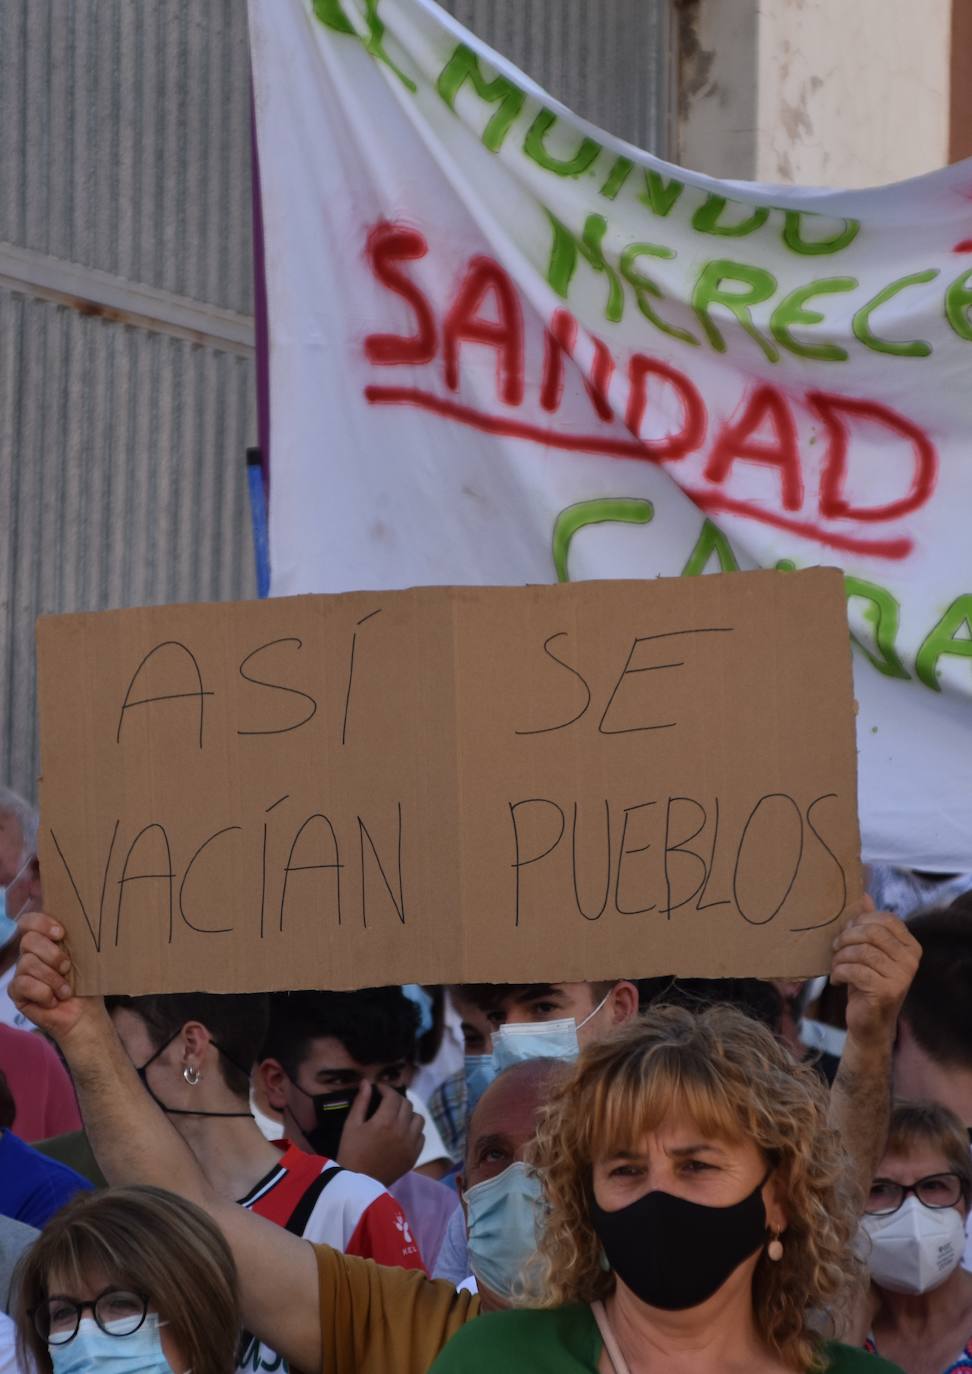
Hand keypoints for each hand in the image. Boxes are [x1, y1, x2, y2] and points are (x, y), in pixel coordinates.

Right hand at [10, 911, 105, 1046]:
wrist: (85, 1014)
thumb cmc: (86, 984)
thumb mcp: (85, 958)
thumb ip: (77, 939)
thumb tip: (85, 919)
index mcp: (45, 941)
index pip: (29, 922)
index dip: (41, 923)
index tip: (61, 933)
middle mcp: (29, 954)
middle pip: (28, 940)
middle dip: (52, 954)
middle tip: (67, 968)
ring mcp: (21, 973)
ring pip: (27, 963)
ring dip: (52, 978)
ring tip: (66, 991)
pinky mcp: (16, 992)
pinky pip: (23, 984)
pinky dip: (43, 993)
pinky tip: (53, 1001)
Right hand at [337, 1081, 423, 1185]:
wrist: (356, 1183)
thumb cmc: (351, 1152)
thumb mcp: (351, 1125)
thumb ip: (361, 1102)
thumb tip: (367, 1083)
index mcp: (385, 1121)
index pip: (393, 1096)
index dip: (386, 1089)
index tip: (379, 1090)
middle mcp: (402, 1130)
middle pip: (407, 1105)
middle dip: (396, 1100)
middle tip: (386, 1103)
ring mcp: (410, 1144)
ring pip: (418, 1119)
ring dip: (408, 1114)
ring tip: (397, 1117)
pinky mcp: (413, 1156)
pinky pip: (421, 1136)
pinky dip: (414, 1131)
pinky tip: (403, 1133)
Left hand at [831, 899, 920, 1049]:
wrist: (870, 1023)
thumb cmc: (867, 983)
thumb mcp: (869, 951)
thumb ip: (869, 925)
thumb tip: (864, 896)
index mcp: (910, 946)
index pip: (886, 919)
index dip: (861, 920)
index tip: (846, 931)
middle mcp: (911, 960)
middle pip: (872, 933)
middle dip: (847, 937)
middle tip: (835, 948)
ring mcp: (901, 977)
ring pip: (862, 952)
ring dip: (840, 957)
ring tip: (836, 965)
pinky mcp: (887, 991)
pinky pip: (855, 970)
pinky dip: (839, 972)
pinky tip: (837, 979)